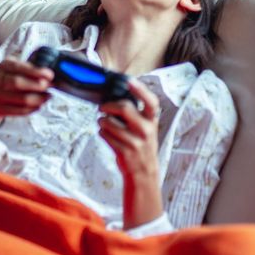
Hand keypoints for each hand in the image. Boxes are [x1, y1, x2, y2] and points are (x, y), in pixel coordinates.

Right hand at [0, 59, 53, 119]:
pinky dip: (33, 109)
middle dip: (38, 85)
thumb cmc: (9, 80)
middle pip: (18, 83)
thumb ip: (30, 69)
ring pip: (22, 99)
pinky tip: (39, 105)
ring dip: (39, 99)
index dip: (36, 71)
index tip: (50, 75)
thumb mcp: (15, 69)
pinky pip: (20, 111)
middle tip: (50, 86)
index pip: (19, 68)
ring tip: (48, 96)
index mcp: (3, 66)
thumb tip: (50, 75)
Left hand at [98, 78, 163, 228]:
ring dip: (102, 121)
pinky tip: (105, 135)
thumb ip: (135, 114)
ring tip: (103, 123)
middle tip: (102, 108)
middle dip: (109, 106)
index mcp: (152, 120)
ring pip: (110, 122)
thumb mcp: (145, 128)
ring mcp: (136, 141)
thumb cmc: (141, 145)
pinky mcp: (124, 151)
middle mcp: (146, 130)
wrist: (143, 173)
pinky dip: (102, 133)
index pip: (150, 101)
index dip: (140, 89)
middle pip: (124, 108)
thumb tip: (115, 97)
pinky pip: (105, 135)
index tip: (129, 81)